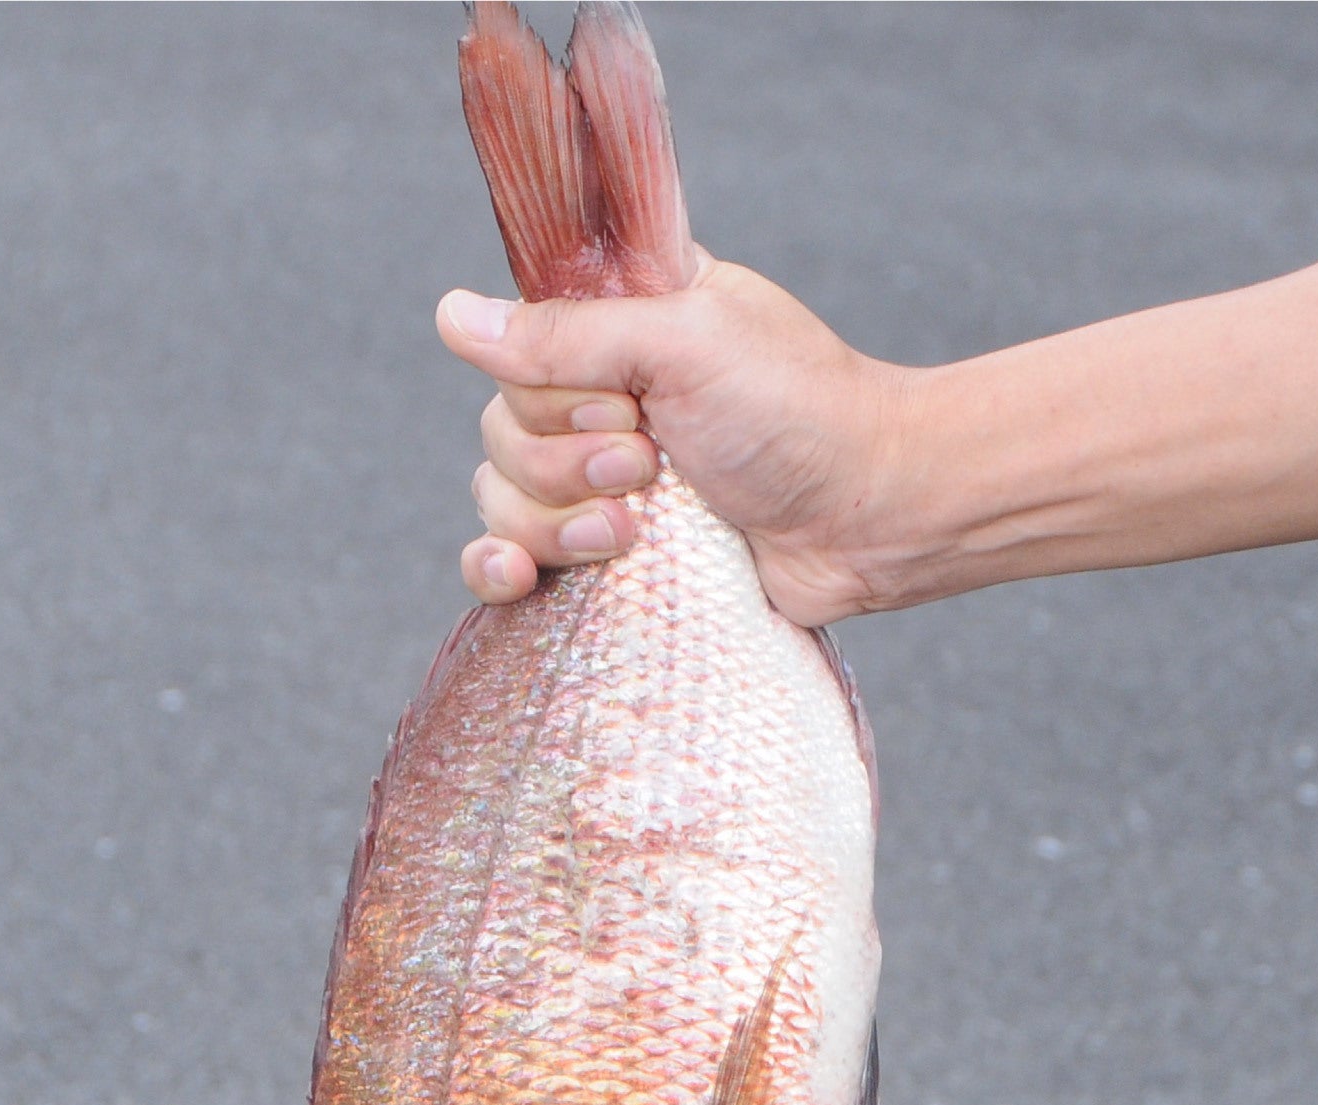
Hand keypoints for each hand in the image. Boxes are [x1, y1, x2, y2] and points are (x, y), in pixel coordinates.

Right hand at [436, 256, 909, 626]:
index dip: (555, 382)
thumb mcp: (684, 343)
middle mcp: (602, 398)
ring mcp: (601, 482)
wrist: (867, 521)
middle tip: (652, 464)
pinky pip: (508, 559)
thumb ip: (566, 333)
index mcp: (621, 324)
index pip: (519, 341)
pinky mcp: (608, 556)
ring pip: (500, 496)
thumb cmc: (799, 414)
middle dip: (567, 460)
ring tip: (639, 530)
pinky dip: (500, 567)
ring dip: (558, 520)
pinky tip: (519, 575)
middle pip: (500, 427)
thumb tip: (450, 316)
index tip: (623, 400)